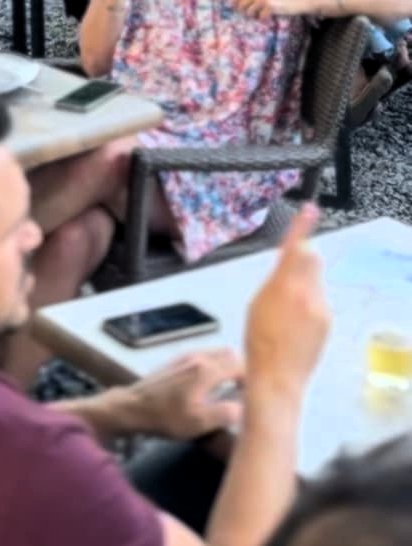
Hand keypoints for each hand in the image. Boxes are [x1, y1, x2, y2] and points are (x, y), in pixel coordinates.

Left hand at [127, 346, 243, 441]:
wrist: (134, 407)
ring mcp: (187, 356)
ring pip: (218, 353)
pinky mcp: (179, 359)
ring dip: (229, 367)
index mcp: (206, 370)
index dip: (253, 379)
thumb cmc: (166, 417)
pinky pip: (206, 355)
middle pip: (232, 355)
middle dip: (243, 371)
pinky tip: (210, 385)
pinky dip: (215, 365)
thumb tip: (245, 406)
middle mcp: (199, 357)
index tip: (255, 395)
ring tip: (230, 389)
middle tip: (245, 392)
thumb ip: (225, 413)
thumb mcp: (198, 423)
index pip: (240, 364)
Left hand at [232, 0, 303, 18]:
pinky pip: (260, 17)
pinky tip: (270, 15)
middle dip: (244, 11)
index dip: (233, 1)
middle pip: (240, 4)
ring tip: (263, 13)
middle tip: (252, 13)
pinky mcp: (270, 6)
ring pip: (249, 12)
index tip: (235, 7)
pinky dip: (264, 19)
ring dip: (255, 15)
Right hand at [244, 205, 328, 399]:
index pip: (296, 247)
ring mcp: (322, 309)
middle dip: (302, 260)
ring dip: (304, 285)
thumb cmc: (259, 341)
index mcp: (286, 286)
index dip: (302, 225)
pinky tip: (295, 324)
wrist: (277, 378)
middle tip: (286, 277)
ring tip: (286, 311)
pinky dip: (309, 303)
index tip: (309, 208)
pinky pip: (319, 300)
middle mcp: (309, 295)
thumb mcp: (258, 302)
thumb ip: (277, 279)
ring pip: (315, 281)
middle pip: (312, 260)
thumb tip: (290, 263)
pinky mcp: (328, 322)